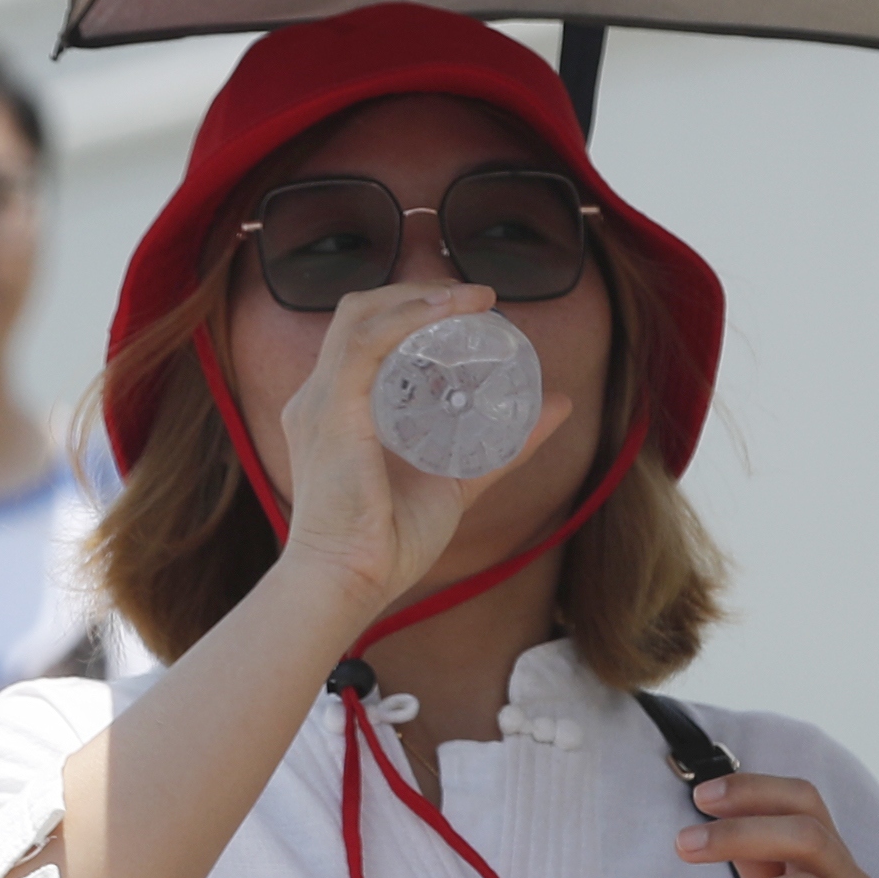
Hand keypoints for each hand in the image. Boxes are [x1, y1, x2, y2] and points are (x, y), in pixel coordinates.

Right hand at [272, 281, 576, 624]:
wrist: (348, 584)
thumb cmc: (387, 544)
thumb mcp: (458, 480)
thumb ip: (505, 446)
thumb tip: (560, 405)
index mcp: (336, 408)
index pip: (366, 333)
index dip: (413, 309)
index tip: (469, 311)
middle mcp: (319, 396)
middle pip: (361, 312)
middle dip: (418, 293)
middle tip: (476, 300)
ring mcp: (319, 401)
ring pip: (363, 316)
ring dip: (421, 298)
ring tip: (474, 299)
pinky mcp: (331, 412)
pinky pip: (366, 344)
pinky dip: (409, 320)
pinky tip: (450, 315)